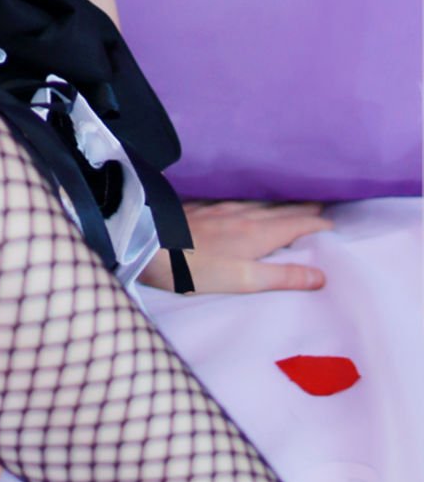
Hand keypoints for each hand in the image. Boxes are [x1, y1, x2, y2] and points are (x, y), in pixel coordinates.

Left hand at [138, 200, 332, 294]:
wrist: (148, 244)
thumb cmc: (196, 269)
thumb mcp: (243, 280)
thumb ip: (281, 277)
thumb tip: (321, 276)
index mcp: (256, 233)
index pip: (296, 225)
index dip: (317, 224)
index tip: (334, 226)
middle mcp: (242, 214)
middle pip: (281, 209)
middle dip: (304, 208)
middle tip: (322, 206)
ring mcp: (221, 208)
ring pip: (260, 203)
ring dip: (280, 203)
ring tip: (293, 203)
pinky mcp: (202, 208)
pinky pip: (239, 200)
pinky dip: (255, 202)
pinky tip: (248, 203)